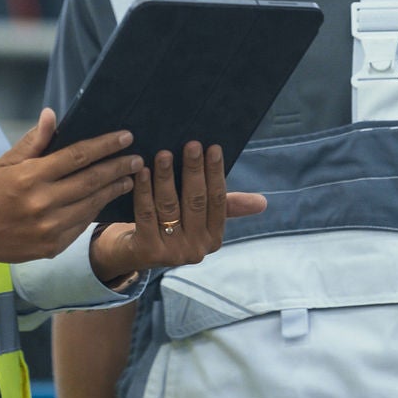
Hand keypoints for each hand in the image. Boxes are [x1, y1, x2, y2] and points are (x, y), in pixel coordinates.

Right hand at [0, 110, 142, 267]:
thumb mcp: (6, 162)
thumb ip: (34, 140)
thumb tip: (53, 114)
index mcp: (31, 176)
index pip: (77, 156)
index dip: (104, 146)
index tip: (126, 137)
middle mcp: (43, 202)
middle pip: (91, 180)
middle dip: (118, 168)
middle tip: (137, 159)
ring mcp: (49, 227)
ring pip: (91, 204)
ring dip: (113, 190)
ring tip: (129, 178)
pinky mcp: (52, 246)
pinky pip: (81, 225)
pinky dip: (96, 211)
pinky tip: (105, 200)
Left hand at [90, 142, 266, 279]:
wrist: (134, 253)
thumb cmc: (171, 226)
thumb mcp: (199, 218)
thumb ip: (226, 206)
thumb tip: (263, 202)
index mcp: (213, 238)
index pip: (218, 201)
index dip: (216, 173)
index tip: (213, 147)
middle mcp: (196, 249)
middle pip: (196, 202)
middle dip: (194, 171)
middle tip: (192, 144)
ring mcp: (172, 252)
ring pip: (169, 206)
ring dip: (167, 177)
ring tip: (164, 153)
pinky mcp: (148, 251)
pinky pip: (146, 214)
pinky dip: (144, 191)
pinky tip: (143, 171)